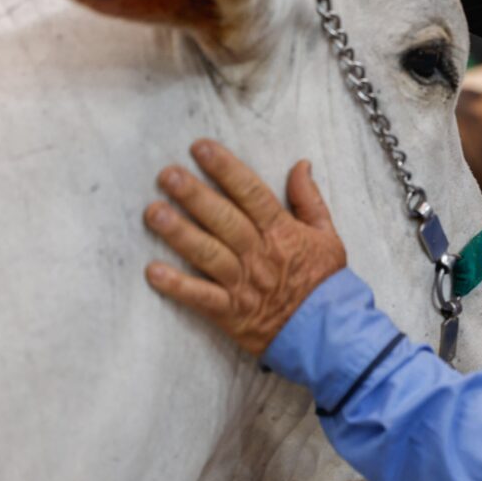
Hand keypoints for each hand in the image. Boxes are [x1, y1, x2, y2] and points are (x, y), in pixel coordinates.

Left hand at [143, 139, 345, 355]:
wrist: (328, 332)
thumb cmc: (326, 282)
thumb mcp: (328, 235)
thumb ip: (309, 199)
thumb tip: (300, 164)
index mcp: (282, 232)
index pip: (251, 193)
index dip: (226, 168)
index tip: (201, 148)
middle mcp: (259, 254)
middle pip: (224, 219)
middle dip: (194, 195)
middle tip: (167, 174)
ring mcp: (243, 284)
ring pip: (208, 253)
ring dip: (179, 232)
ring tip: (153, 212)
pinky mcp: (232, 312)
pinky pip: (201, 298)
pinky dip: (177, 286)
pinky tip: (153, 272)